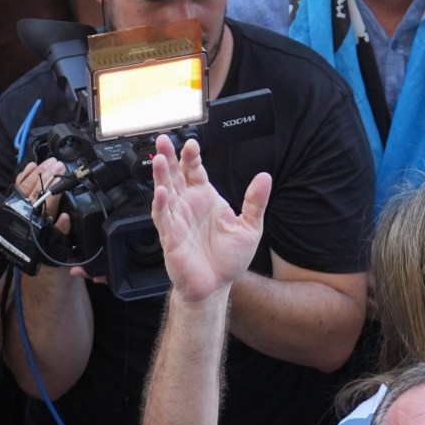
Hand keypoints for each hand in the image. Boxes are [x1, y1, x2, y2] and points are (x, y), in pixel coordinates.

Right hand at [149, 136, 268, 302]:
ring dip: (161, 176)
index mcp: (205, 198)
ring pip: (165, 193)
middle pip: (175, 176)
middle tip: (164, 140)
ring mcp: (177, 220)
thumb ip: (256, 202)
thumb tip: (265, 177)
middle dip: (169, 157)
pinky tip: (160, 193)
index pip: (195, 171)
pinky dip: (161, 205)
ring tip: (159, 159)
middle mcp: (188, 206)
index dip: (192, 157)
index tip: (193, 144)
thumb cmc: (228, 258)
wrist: (217, 285)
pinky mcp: (170, 237)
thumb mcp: (250, 227)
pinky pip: (163, 218)